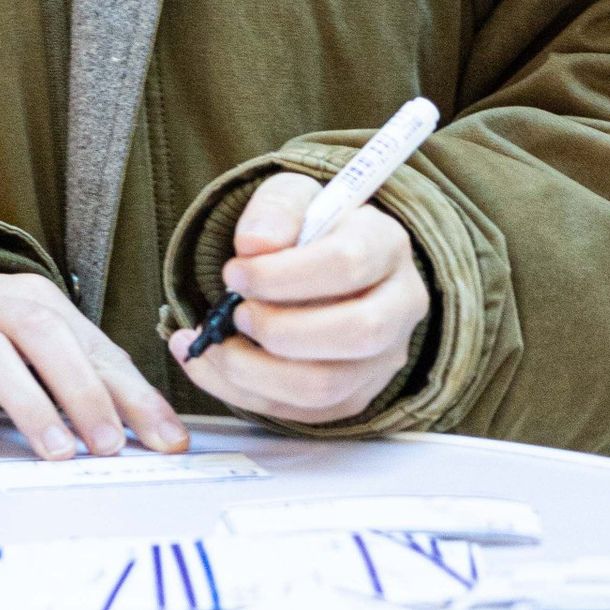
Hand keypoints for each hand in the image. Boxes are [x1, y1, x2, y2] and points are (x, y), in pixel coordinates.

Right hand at [0, 271, 189, 459]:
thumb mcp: (46, 347)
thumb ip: (99, 382)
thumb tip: (164, 432)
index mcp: (31, 296)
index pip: (90, 343)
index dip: (131, 393)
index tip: (165, 440)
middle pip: (38, 331)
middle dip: (79, 389)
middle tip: (108, 443)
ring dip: (26, 401)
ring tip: (56, 451)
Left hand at [167, 172, 428, 426]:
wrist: (316, 263)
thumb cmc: (306, 229)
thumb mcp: (291, 197)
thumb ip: (275, 209)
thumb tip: (254, 245)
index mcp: (386, 245)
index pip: (348, 263)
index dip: (284, 275)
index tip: (234, 273)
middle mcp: (398, 307)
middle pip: (355, 333)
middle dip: (279, 329)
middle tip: (234, 312)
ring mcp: (381, 359)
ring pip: (327, 386)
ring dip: (256, 371)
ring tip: (214, 343)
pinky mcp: (354, 395)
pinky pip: (302, 412)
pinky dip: (246, 394)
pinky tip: (211, 365)